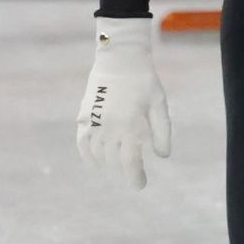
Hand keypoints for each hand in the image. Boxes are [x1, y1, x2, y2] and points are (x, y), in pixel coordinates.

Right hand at [76, 16, 171, 188]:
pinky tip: (95, 162)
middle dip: (124, 172)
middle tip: (132, 175)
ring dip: (106, 166)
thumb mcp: (159, 105)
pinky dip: (87, 155)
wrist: (120, 58)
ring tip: (115, 169)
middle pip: (113, 160)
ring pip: (96, 155)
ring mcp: (93, 122)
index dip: (135, 177)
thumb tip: (162, 157)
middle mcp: (109, 126)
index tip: (140, 185)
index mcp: (129, 124)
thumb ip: (162, 132)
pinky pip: (82, 142)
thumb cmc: (144, 81)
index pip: (130, 162)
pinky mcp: (83, 116)